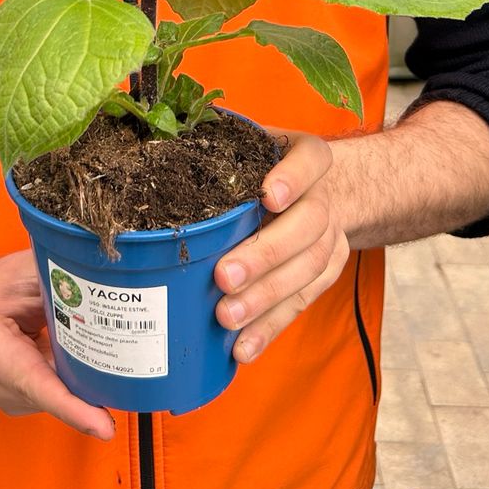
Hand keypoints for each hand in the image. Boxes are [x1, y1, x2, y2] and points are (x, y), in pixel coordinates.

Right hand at [0, 249, 115, 440]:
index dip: (71, 406)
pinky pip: (51, 396)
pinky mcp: (12, 403)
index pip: (33, 381)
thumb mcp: (23, 270)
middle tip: (120, 360)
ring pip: (54, 395)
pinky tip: (71, 357)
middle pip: (51, 392)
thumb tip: (100, 281)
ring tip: (86, 345)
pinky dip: (65, 379)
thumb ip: (58, 277)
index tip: (104, 427)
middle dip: (87, 381)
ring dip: (75, 377)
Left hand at [214, 130, 350, 362]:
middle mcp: (324, 196)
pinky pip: (302, 303)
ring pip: (308, 269)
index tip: (267, 196)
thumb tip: (159, 143)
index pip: (310, 160)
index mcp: (306, 155)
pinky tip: (243, 347)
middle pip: (307, 225)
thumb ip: (218, 143)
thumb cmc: (265, 163)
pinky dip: (271, 327)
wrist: (324, 188)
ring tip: (227, 318)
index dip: (292, 177)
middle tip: (225, 276)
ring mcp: (330, 236)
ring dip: (266, 298)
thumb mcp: (250, 142)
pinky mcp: (326, 272)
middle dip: (265, 254)